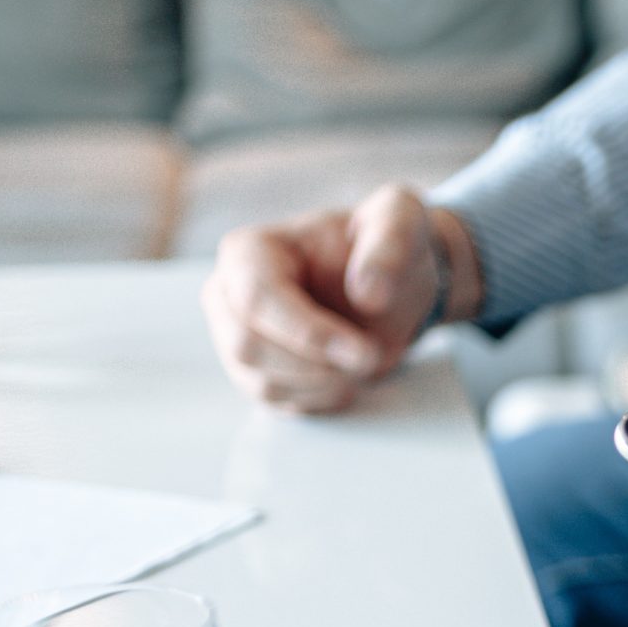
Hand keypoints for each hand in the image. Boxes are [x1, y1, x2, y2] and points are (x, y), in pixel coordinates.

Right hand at [202, 184, 480, 413]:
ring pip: (262, 382)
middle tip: (371, 358)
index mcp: (248, 250)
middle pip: (247, 346)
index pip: (258, 298)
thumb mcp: (400, 223)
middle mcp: (227, 295)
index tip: (365, 352)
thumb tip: (368, 294)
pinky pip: (276, 403)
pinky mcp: (253, 374)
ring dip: (325, 384)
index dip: (310, 333)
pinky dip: (320, 398)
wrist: (387, 284)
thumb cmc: (384, 249)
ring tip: (364, 360)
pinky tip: (347, 375)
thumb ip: (389, 246)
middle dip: (317, 364)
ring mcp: (234, 338)